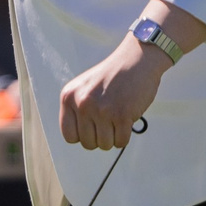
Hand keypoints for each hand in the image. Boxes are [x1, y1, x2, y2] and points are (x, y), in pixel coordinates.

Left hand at [58, 36, 165, 151]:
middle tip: (110, 121)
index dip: (84, 135)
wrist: (137, 59)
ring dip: (114, 137)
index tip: (94, 126)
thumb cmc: (112, 77)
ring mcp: (102, 110)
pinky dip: (126, 136)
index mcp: (69, 96)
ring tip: (118, 118)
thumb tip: (80, 139)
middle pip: (88, 143)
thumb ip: (77, 109)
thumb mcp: (84, 88)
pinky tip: (127, 119)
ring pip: (105, 145)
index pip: (69, 136)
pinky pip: (121, 142)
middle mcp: (82, 104)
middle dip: (101, 137)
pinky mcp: (122, 115)